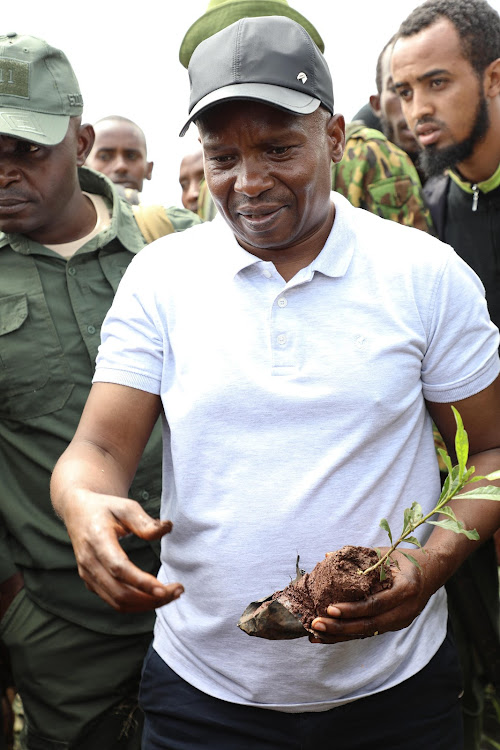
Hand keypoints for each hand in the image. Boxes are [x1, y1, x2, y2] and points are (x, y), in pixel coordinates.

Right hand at [64, 490, 182, 612]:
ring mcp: (88, 575)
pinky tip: (153, 596)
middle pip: (120, 592)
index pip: (119, 568)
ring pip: (117, 602)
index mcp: (97, 540)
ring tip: (170, 595)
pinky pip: (113, 601)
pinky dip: (135, 604)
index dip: (141, 582)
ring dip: (146, 604)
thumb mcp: (125, 507)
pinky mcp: (91, 582)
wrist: (78, 511)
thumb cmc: (105, 508)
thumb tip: (167, 529)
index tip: (164, 589)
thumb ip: (145, 521)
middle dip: (150, 598)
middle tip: (177, 591)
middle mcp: (89, 562)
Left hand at [308, 547, 440, 643]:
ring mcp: (402, 620)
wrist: (433, 572)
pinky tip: (330, 636)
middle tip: (315, 624)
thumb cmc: (405, 558)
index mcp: (406, 589)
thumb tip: (327, 556)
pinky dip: (349, 635)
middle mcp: (406, 610)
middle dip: (341, 627)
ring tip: (315, 635)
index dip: (352, 609)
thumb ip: (358, 555)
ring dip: (341, 636)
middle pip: (370, 625)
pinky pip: (370, 633)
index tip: (329, 609)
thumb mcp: (385, 552)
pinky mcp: (396, 626)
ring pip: (368, 633)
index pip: (375, 604)